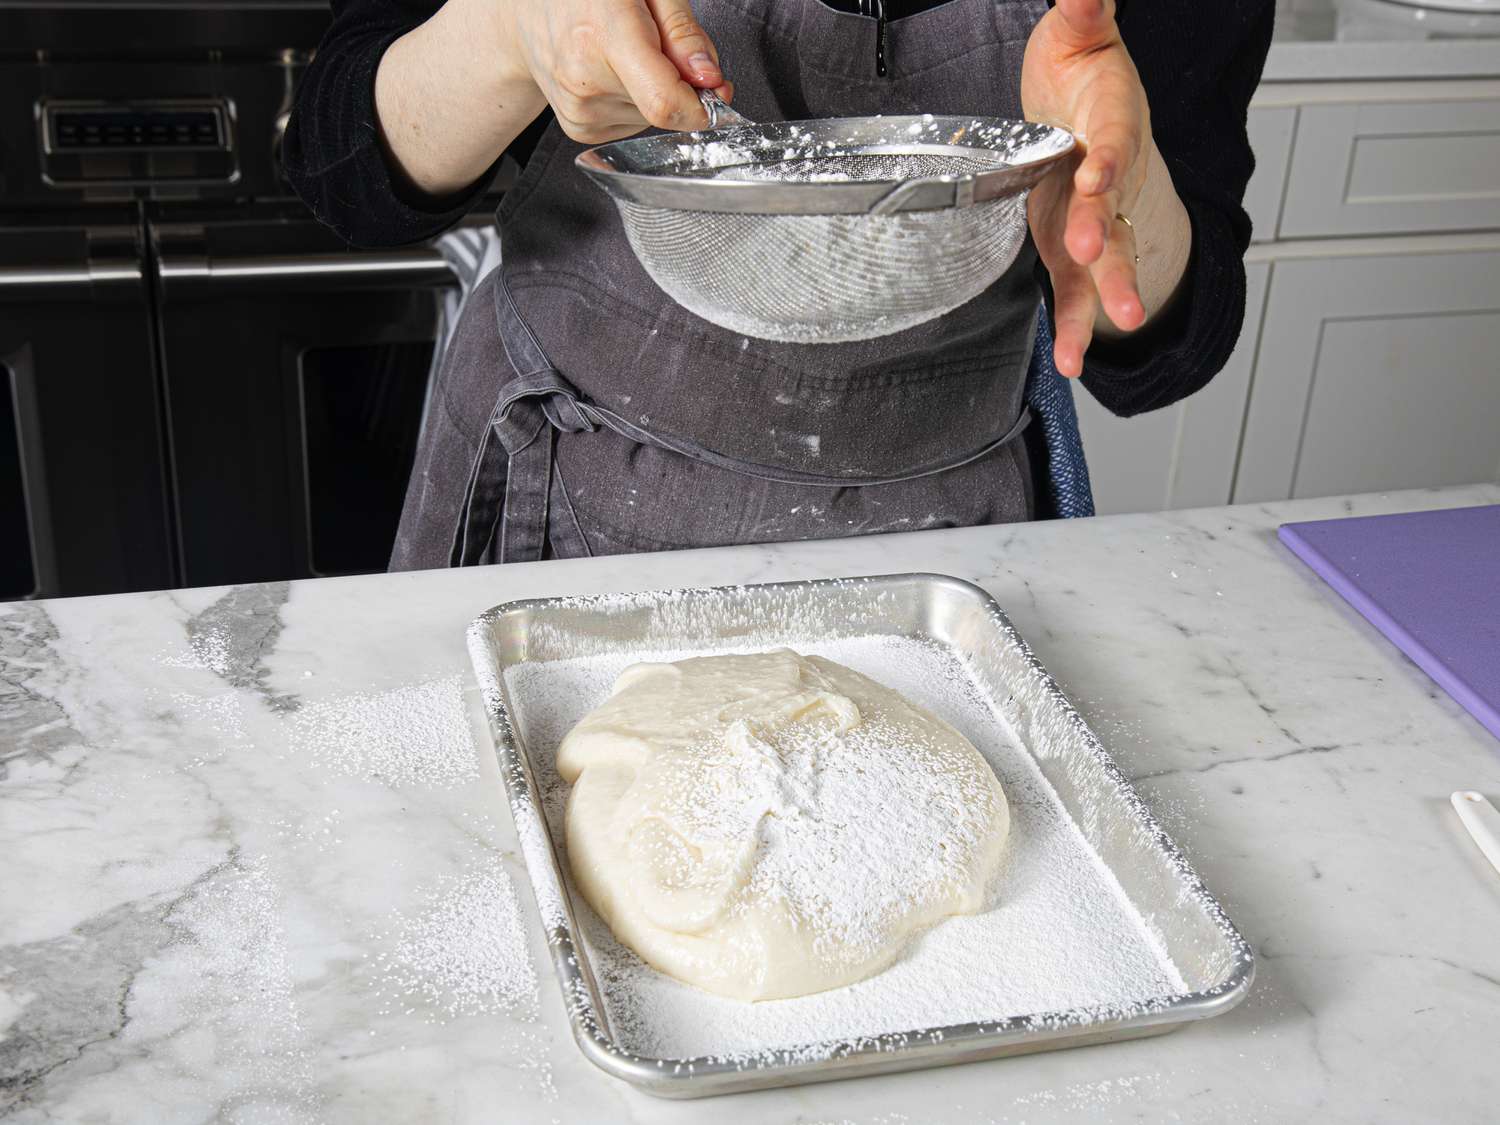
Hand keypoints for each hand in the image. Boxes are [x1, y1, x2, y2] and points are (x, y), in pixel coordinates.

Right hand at [507, 0, 731, 143]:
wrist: (528, 11)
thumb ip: (683, 33)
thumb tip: (710, 81)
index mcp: (604, 36)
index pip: (664, 102)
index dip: (701, 107)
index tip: (717, 93)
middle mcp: (585, 79)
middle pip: (665, 108)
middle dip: (679, 84)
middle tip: (655, 46)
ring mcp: (579, 110)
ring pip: (652, 118)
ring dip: (654, 91)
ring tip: (622, 54)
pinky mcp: (579, 128)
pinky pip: (633, 125)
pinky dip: (635, 103)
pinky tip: (611, 74)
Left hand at [1021, 0, 1188, 376]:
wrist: (1083, 105)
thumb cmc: (1082, 71)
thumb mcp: (1079, 32)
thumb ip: (1085, 10)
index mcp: (1110, 124)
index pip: (1111, 140)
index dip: (1107, 158)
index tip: (1097, 173)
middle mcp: (1107, 178)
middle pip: (1113, 213)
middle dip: (1109, 241)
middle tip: (1103, 261)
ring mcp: (1091, 218)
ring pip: (1102, 262)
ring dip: (1106, 294)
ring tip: (1119, 324)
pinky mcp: (1069, 245)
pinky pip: (1073, 291)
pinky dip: (1071, 326)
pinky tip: (1069, 362)